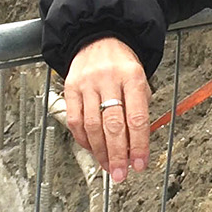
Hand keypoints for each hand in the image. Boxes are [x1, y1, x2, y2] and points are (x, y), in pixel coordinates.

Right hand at [61, 38, 149, 182]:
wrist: (98, 37)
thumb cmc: (122, 63)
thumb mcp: (140, 79)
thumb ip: (139, 110)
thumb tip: (136, 146)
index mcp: (132, 76)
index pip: (136, 117)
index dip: (138, 145)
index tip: (139, 164)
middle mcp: (109, 79)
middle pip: (113, 124)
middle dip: (118, 154)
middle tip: (121, 173)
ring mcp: (87, 83)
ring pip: (92, 126)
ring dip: (100, 152)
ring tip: (109, 167)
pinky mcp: (70, 88)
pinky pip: (75, 121)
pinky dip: (84, 140)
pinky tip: (93, 150)